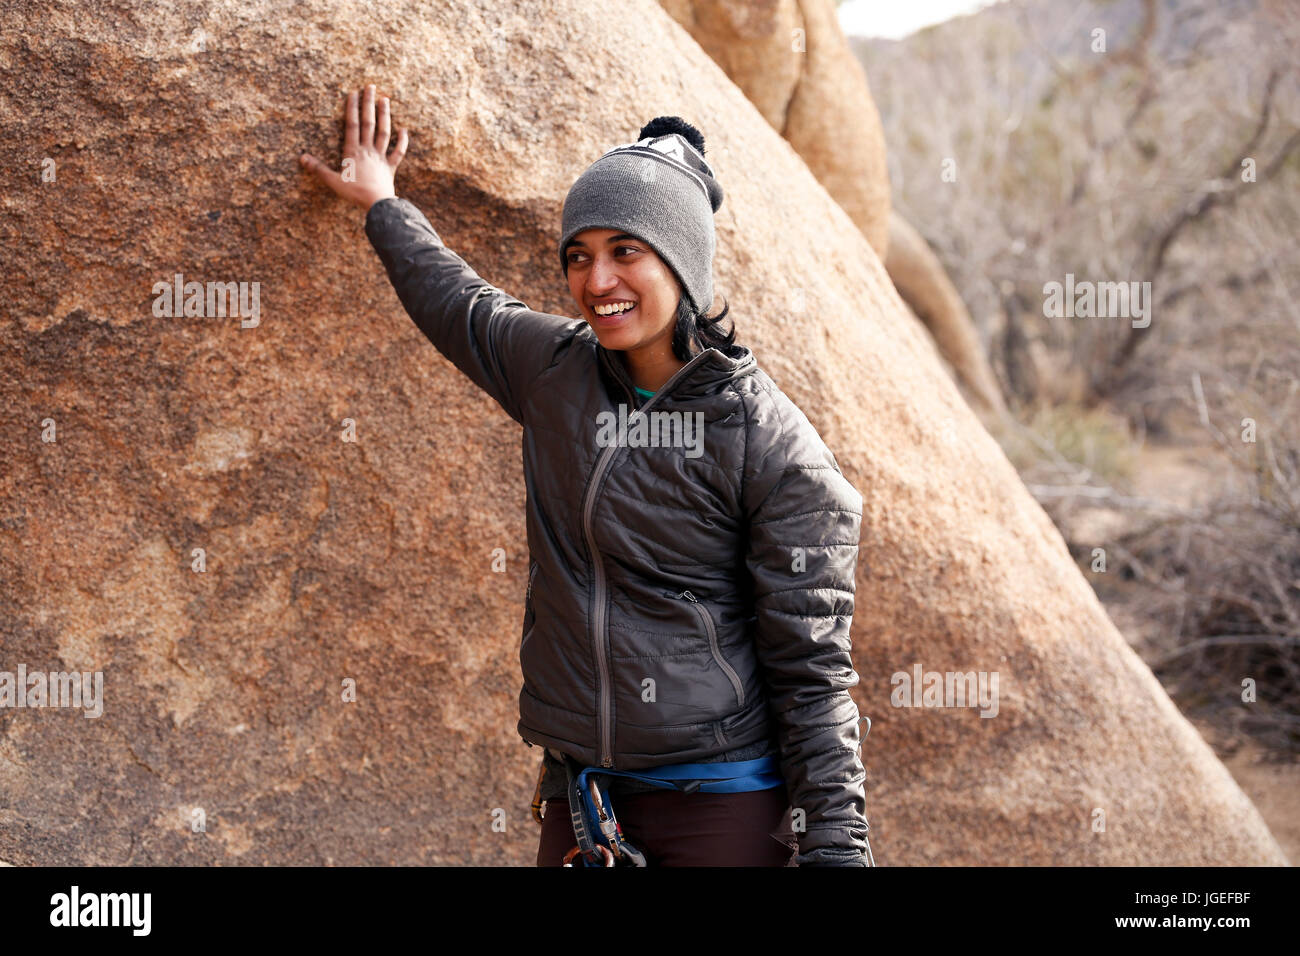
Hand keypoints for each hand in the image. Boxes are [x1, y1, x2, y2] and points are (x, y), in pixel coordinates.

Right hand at [300, 84, 408, 210]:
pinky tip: (404, 130)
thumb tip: (302, 158)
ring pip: (384, 132)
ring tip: (385, 99)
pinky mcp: (390, 167)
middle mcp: (368, 150)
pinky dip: (402, 141)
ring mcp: (381, 157)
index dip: (352, 108)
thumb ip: (318, 169)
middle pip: (369, 123)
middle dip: (369, 103)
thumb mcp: (333, 181)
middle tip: (370, 86)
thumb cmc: (354, 193)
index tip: (353, 93)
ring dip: (385, 115)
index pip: (352, 125)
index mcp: (353, 151)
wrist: (377, 204)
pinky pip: (398, 152)